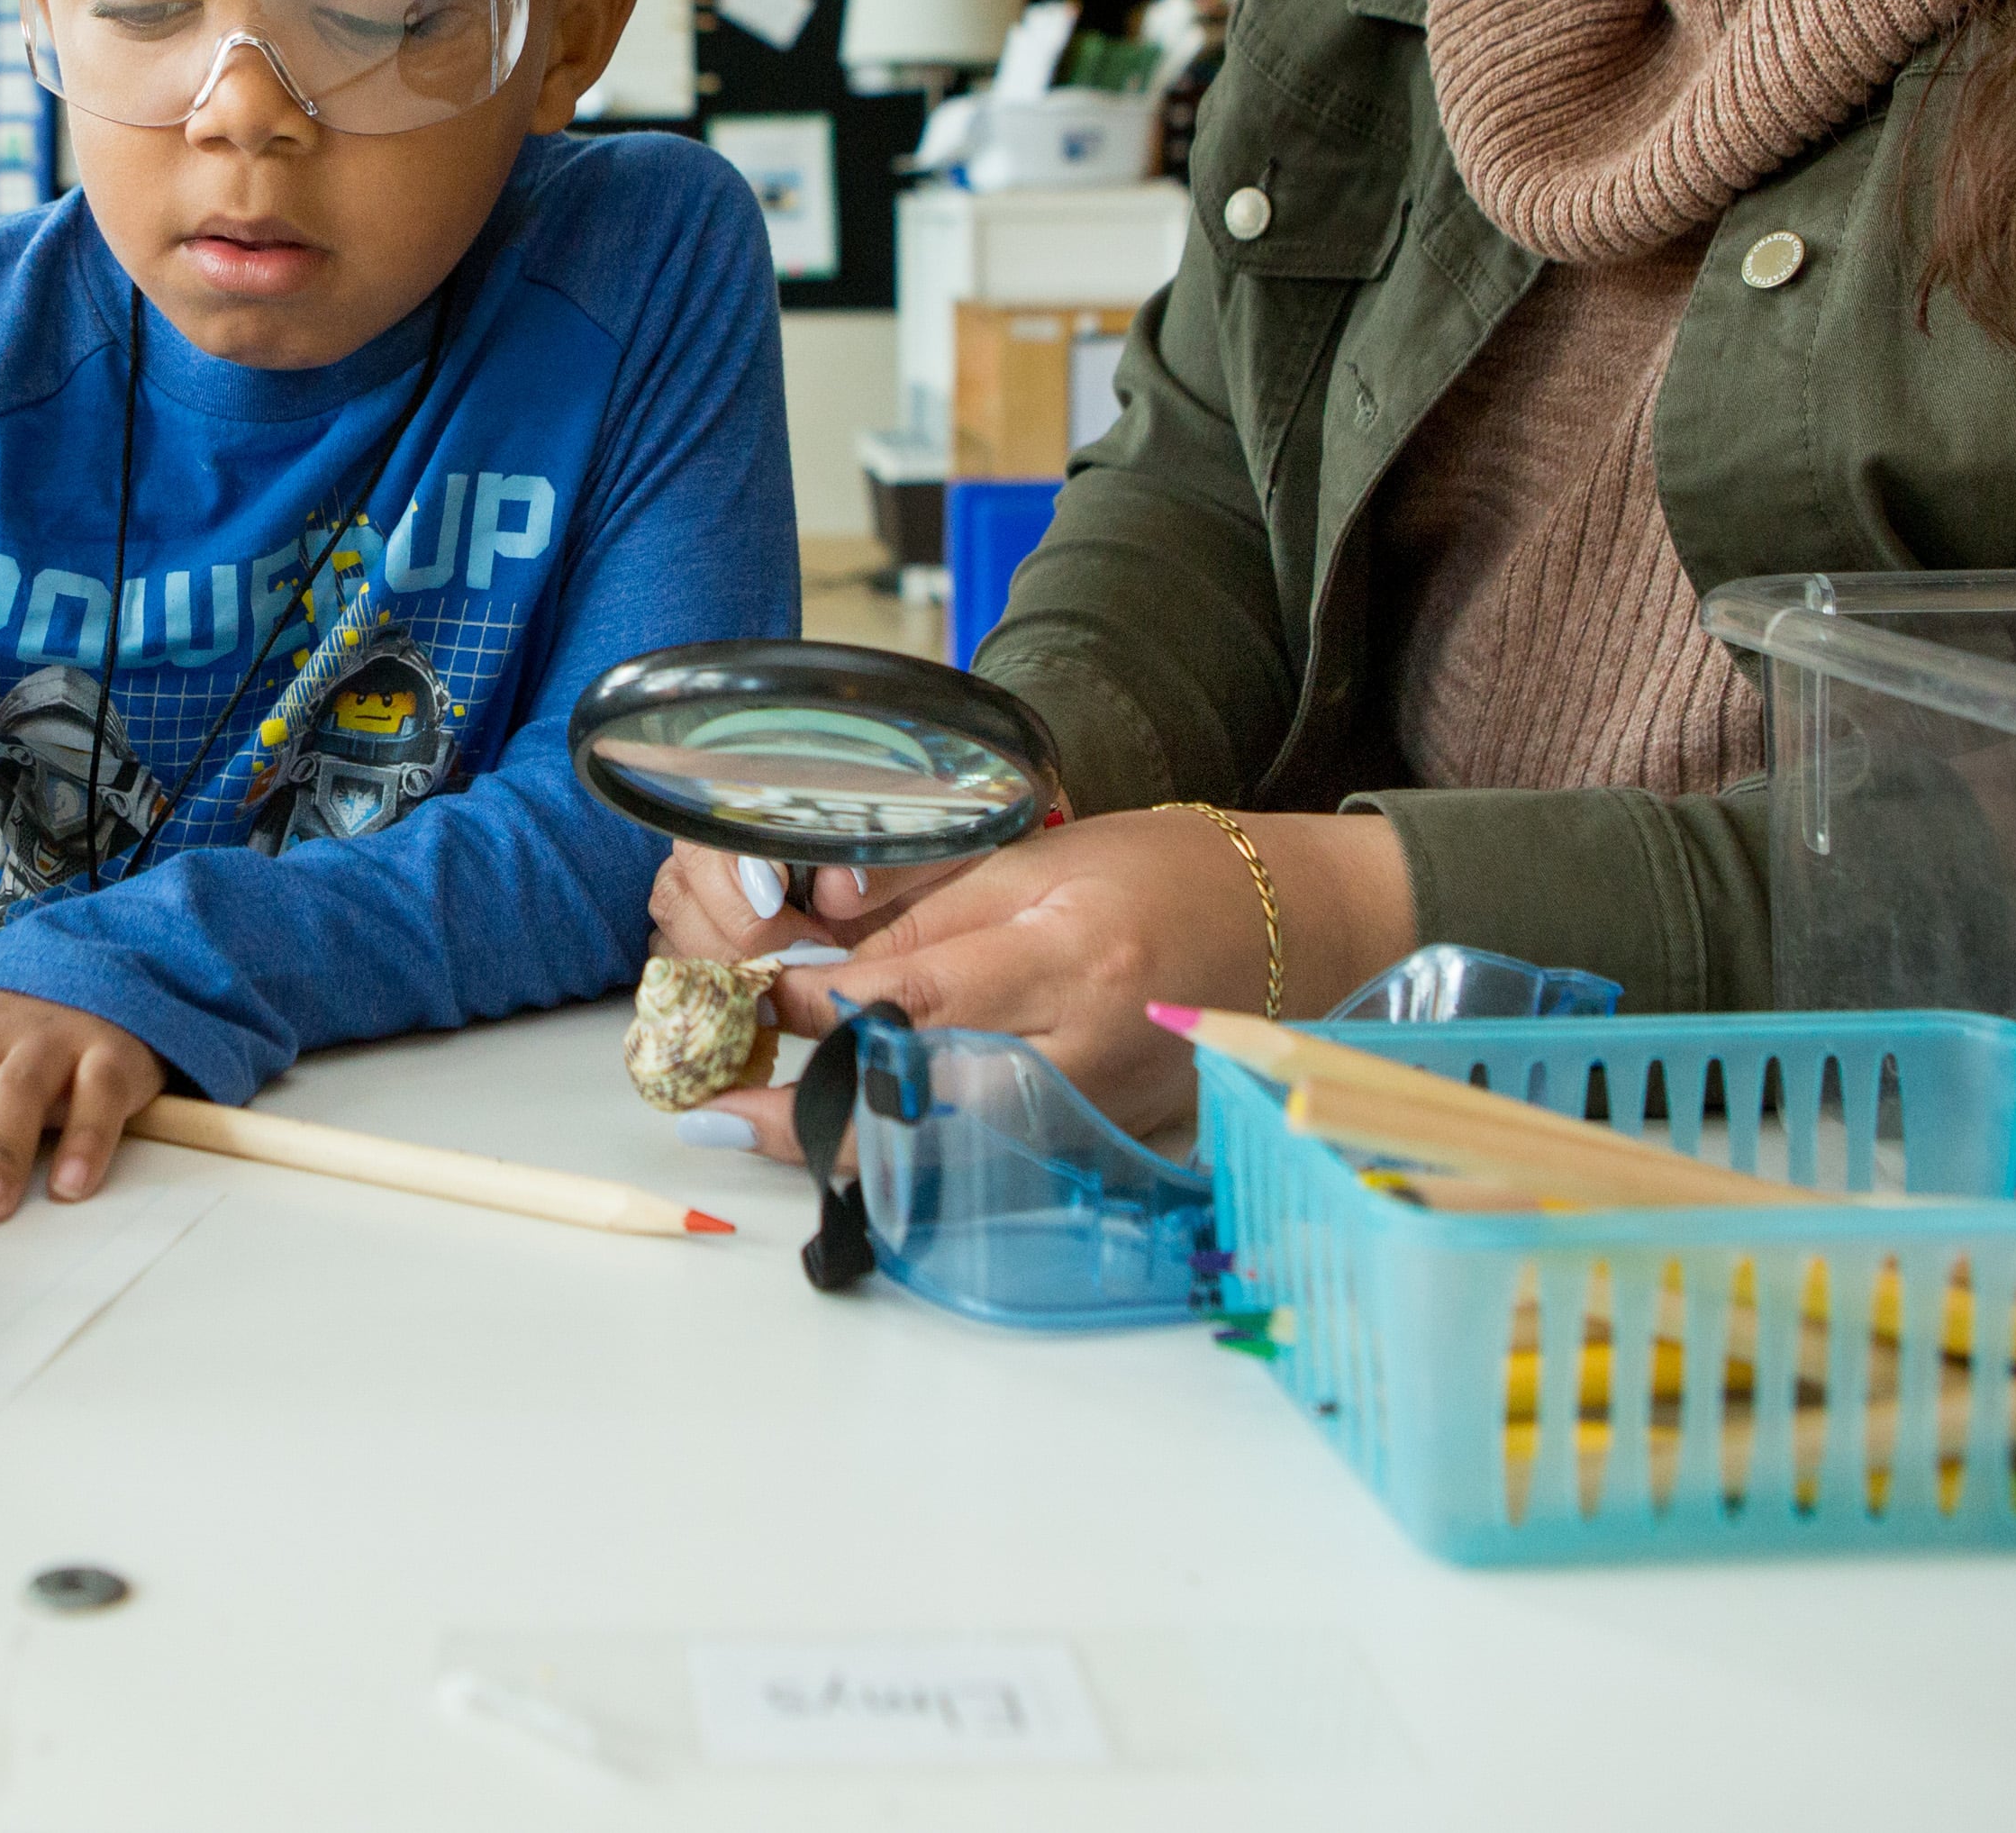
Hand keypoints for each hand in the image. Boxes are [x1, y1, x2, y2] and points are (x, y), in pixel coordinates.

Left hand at [681, 806, 1417, 1161]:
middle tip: (721, 1107)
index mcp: (1067, 953)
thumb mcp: (1038, 860)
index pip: (921, 994)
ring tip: (757, 1126)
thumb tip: (822, 954)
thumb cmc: (1164, 871)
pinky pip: (993, 1156)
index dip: (826, 1012)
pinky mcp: (1108, 1142)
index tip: (750, 1013)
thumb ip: (929, 912)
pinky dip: (914, 1154)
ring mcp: (1099, 1107)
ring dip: (846, 1143)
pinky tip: (848, 1146)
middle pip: (924, 1095)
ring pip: (950, 1144)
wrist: (1294, 928)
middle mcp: (1084, 1045)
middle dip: (812, 1107)